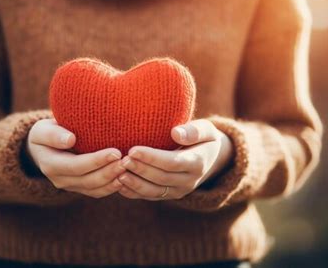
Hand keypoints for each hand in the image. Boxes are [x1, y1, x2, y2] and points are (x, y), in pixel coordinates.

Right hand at [27, 119, 125, 197]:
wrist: (44, 147)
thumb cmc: (46, 133)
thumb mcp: (42, 130)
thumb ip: (53, 135)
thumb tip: (70, 140)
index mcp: (50, 165)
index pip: (76, 166)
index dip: (97, 161)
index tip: (115, 152)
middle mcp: (60, 180)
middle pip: (88, 180)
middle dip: (109, 172)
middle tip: (127, 161)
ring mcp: (71, 186)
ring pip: (95, 189)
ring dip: (113, 180)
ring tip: (129, 169)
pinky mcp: (80, 188)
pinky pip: (97, 192)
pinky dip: (112, 186)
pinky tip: (125, 178)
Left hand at [117, 119, 233, 199]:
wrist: (210, 157)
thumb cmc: (203, 137)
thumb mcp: (206, 129)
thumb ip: (194, 130)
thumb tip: (176, 133)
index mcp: (197, 163)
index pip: (172, 162)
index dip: (151, 158)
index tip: (133, 150)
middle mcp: (189, 181)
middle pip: (161, 178)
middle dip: (140, 170)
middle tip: (122, 160)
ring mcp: (179, 190)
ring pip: (154, 191)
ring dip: (135, 184)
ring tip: (117, 174)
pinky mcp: (169, 195)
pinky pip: (150, 196)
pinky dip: (134, 193)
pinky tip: (119, 184)